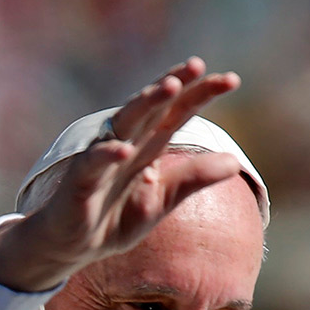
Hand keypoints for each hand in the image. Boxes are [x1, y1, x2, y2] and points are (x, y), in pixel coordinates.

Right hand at [0, 57, 241, 290]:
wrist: (74, 246)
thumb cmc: (116, 217)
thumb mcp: (163, 199)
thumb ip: (194, 179)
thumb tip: (235, 162)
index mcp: (149, 145)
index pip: (178, 112)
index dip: (201, 94)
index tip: (232, 80)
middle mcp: (127, 142)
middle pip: (153, 106)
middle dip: (174, 83)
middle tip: (198, 64)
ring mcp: (102, 158)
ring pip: (125, 122)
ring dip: (146, 103)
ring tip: (170, 86)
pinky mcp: (81, 179)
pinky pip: (94, 162)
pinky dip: (108, 154)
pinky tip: (125, 150)